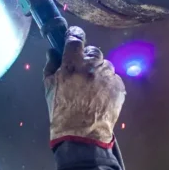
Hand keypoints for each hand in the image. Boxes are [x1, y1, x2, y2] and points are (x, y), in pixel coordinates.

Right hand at [44, 26, 124, 145]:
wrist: (82, 134)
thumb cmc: (61, 111)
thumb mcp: (49, 87)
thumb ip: (51, 66)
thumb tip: (53, 51)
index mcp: (72, 64)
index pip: (75, 38)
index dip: (74, 35)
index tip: (73, 37)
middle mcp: (92, 66)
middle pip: (93, 51)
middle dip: (87, 58)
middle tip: (82, 71)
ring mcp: (108, 76)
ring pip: (105, 65)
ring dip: (99, 72)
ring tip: (93, 88)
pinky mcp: (119, 86)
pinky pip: (113, 78)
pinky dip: (108, 84)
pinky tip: (101, 96)